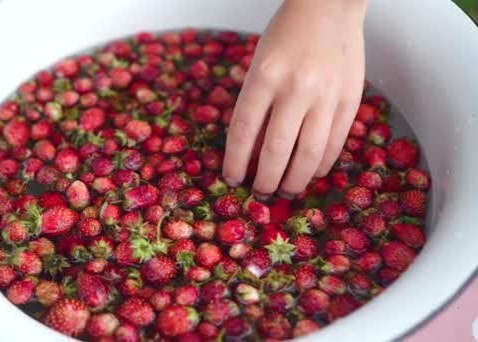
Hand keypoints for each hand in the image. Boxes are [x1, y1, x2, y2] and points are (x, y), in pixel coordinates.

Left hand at [222, 0, 366, 199]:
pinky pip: (336, 142)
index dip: (235, 161)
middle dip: (266, 179)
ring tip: (286, 190)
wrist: (329, 6)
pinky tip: (312, 172)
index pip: (244, 131)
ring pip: (310, 153)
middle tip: (261, 192)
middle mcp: (297, 87)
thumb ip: (256, 105)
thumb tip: (252, 152)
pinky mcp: (351, 99)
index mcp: (265, 75)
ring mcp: (327, 94)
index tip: (232, 178)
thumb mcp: (259, 64)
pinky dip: (322, 164)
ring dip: (295, 180)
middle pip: (277, 149)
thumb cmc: (286, 35)